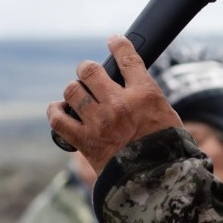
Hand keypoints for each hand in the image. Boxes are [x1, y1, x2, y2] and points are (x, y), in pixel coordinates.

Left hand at [46, 35, 181, 172]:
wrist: (156, 182)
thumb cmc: (166, 148)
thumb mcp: (166, 114)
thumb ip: (146, 96)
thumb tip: (131, 84)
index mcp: (144, 94)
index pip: (127, 57)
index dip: (118, 44)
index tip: (114, 40)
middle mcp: (119, 104)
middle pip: (90, 70)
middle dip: (87, 69)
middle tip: (90, 74)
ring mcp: (98, 123)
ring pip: (72, 90)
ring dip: (74, 89)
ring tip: (79, 94)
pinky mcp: (84, 142)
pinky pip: (58, 120)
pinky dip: (56, 112)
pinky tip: (60, 110)